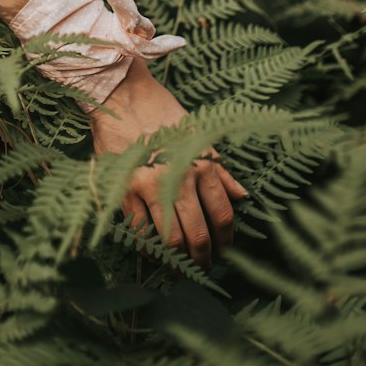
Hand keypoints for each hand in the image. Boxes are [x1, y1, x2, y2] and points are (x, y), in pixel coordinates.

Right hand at [87, 56, 246, 268]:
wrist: (123, 97)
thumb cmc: (163, 115)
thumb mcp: (199, 136)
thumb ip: (220, 169)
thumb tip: (242, 196)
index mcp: (201, 164)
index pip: (223, 215)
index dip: (226, 240)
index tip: (224, 251)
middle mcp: (178, 178)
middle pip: (198, 235)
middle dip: (203, 259)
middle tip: (203, 268)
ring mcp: (149, 186)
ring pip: (170, 239)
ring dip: (178, 261)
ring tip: (180, 268)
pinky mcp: (124, 189)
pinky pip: (139, 231)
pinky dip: (148, 247)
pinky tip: (153, 251)